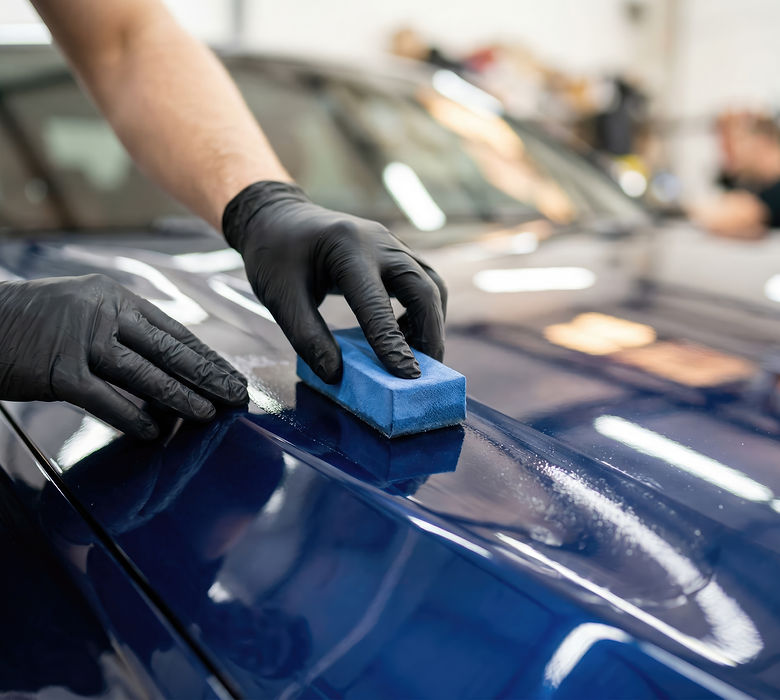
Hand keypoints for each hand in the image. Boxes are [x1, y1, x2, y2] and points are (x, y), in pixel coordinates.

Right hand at [0, 274, 247, 438]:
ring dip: (180, 397)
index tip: (230, 374)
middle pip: (168, 350)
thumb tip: (166, 359)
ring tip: (208, 413)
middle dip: (207, 376)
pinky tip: (155, 431)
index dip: (205, 356)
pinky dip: (133, 417)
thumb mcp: (84, 308)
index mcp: (115, 297)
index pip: (173, 330)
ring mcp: (82, 341)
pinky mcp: (60, 372)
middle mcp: (103, 313)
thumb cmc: (35, 321)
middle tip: (236, 394)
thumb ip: (124, 329)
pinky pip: (106, 400)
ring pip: (144, 374)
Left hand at [222, 181, 446, 382]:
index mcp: (346, 248)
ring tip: (418, 356)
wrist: (278, 217)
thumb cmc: (274, 254)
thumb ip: (307, 336)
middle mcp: (379, 242)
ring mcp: (392, 244)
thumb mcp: (279, 296)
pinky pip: (424, 281)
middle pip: (423, 288)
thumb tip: (335, 374)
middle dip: (430, 334)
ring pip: (431, 284)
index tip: (406, 376)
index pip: (376, 303)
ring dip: (432, 322)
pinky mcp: (396, 252)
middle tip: (424, 373)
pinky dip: (424, 310)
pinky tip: (405, 333)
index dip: (392, 343)